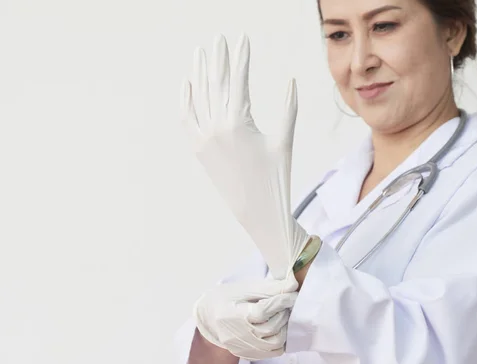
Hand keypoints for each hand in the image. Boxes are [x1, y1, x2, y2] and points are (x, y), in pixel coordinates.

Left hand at [180, 33, 308, 279]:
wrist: (257, 211)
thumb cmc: (276, 177)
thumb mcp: (285, 140)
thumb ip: (288, 108)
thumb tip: (291, 80)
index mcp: (239, 123)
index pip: (238, 81)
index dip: (241, 58)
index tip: (242, 39)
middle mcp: (216, 128)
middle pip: (215, 84)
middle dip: (218, 59)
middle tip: (220, 39)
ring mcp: (203, 139)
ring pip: (198, 98)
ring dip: (198, 73)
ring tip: (201, 53)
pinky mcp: (198, 150)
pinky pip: (186, 119)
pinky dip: (185, 100)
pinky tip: (187, 83)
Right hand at [193, 271, 298, 360]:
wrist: (209, 316)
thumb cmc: (226, 298)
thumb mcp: (244, 288)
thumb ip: (269, 287)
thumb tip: (293, 284)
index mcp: (231, 315)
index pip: (262, 311)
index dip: (280, 301)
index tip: (293, 293)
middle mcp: (236, 336)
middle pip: (271, 327)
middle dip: (284, 312)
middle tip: (287, 301)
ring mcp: (243, 349)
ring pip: (275, 342)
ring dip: (284, 326)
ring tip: (281, 314)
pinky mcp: (248, 355)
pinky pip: (273, 352)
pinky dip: (281, 339)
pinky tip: (278, 327)